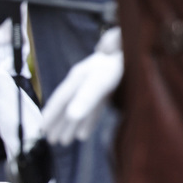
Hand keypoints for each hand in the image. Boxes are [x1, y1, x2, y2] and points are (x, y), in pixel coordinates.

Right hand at [41, 27, 123, 145]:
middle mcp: (85, 80)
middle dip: (59, 123)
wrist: (141, 41)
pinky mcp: (111, 87)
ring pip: (81, 108)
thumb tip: (72, 116)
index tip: (41, 129)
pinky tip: (84, 133)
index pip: (61, 99)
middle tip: (50, 141)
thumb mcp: (103, 79)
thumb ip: (87, 96)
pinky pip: (96, 107)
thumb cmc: (122, 59)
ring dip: (72, 125)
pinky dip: (88, 121)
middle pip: (68, 105)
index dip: (51, 114)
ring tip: (64, 142)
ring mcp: (98, 83)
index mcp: (79, 77)